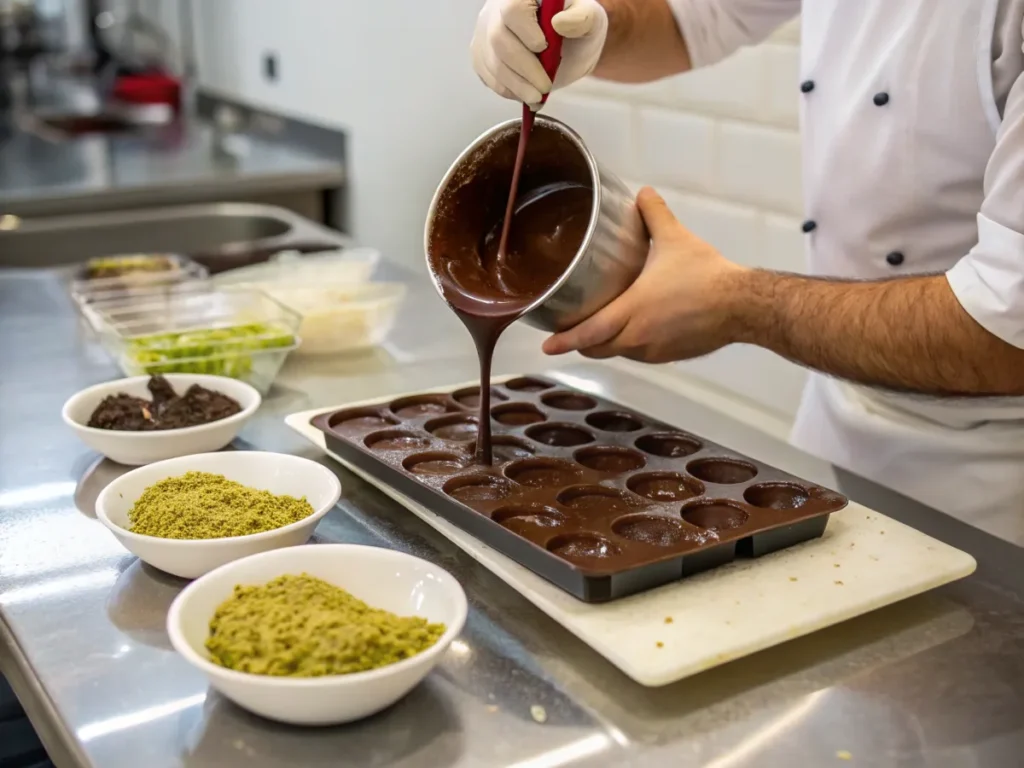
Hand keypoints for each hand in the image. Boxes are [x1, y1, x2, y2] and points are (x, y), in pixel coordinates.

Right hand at [471, 0, 608, 105]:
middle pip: (498, 38)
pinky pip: (488, 75)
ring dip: (517, 85)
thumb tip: (560, 23)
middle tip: (545, 86)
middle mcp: (498, 8)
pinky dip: (508, 89)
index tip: (544, 48)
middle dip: (525, 68)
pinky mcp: (482, 54)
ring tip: (538, 96)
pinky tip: (526, 92)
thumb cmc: (577, 30)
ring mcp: (486, 32)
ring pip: (492, 62)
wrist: (567, 47)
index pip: (513, 9)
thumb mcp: (591, 21)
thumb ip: (582, 18)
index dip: (526, 32)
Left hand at [543, 187, 749, 361]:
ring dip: (604, 344)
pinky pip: (639, 354)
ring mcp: (653, 350)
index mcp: (632, 311)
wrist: (741, 305)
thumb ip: (654, 214)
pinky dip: (628, 346)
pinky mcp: (669, 355)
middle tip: (567, 333)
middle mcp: (638, 337)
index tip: (547, 344)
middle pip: (597, 348)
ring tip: (595, 329)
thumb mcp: (675, 239)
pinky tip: (630, 332)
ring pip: (618, 352)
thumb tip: (642, 194)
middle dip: (580, 343)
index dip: (565, 340)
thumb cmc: (707, 275)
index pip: (588, 333)